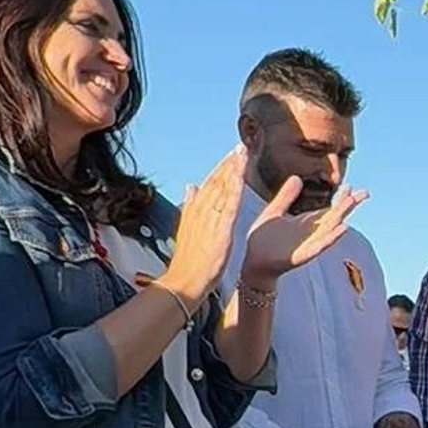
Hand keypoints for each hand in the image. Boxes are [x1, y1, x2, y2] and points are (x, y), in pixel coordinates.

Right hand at [163, 147, 249, 305]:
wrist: (185, 280)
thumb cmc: (189, 261)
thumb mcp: (188, 229)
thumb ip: (191, 207)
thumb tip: (190, 186)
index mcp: (195, 211)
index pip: (209, 184)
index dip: (221, 168)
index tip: (231, 154)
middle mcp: (200, 211)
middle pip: (215, 182)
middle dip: (228, 163)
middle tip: (240, 146)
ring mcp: (209, 219)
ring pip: (221, 188)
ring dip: (232, 169)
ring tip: (242, 153)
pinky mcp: (218, 229)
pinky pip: (228, 204)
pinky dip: (233, 188)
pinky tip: (241, 175)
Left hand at [241, 180, 368, 285]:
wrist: (254, 260)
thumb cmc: (263, 239)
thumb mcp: (274, 211)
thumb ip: (286, 196)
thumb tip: (297, 177)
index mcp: (306, 222)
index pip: (328, 208)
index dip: (340, 198)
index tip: (350, 186)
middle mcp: (312, 233)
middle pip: (335, 216)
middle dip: (348, 205)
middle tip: (365, 192)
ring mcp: (309, 244)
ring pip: (331, 229)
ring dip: (343, 216)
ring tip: (353, 203)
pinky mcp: (303, 255)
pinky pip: (321, 246)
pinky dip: (332, 238)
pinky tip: (343, 229)